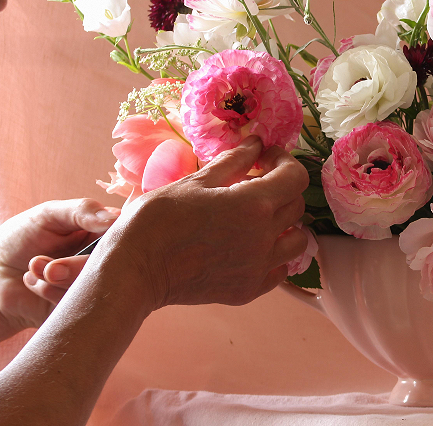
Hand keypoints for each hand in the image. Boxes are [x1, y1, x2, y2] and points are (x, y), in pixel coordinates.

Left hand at [0, 199, 119, 342]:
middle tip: (51, 266)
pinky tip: (35, 284)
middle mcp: (105, 260)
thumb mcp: (50, 214)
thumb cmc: (20, 238)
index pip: (128, 232)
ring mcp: (94, 284)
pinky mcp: (80, 306)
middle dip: (78, 264)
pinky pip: (81, 302)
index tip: (92, 238)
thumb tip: (117, 217)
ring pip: (98, 284)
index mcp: (104, 233)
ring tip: (35, 269)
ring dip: (60, 277)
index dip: (117, 235)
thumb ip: (83, 211)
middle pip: (117, 263)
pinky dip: (52, 291)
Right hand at [98, 136, 308, 311]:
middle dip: (281, 188)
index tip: (266, 157)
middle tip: (255, 183)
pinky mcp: (248, 290)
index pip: (295, 177)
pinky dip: (274, 257)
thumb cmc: (158, 219)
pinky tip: (252, 247)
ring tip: (259, 218)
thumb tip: (256, 143)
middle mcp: (265, 237)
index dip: (285, 161)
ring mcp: (259, 267)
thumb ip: (233, 161)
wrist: (134, 270)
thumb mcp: (196, 182)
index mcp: (254, 204)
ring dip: (286, 225)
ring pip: (297, 241)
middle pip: (296, 206)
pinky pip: (279, 270)